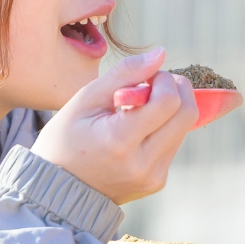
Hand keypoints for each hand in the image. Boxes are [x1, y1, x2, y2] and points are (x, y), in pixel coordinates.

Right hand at [33, 49, 196, 205]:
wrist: (56, 189)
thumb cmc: (64, 139)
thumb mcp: (85, 99)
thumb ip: (124, 73)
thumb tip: (161, 53)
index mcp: (120, 141)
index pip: (168, 101)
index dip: (163, 79)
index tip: (145, 77)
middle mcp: (143, 164)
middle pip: (187, 114)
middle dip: (177, 89)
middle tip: (153, 84)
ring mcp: (152, 177)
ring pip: (184, 128)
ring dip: (170, 108)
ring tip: (139, 107)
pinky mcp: (157, 182)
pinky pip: (174, 144)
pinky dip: (163, 127)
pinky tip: (138, 128)